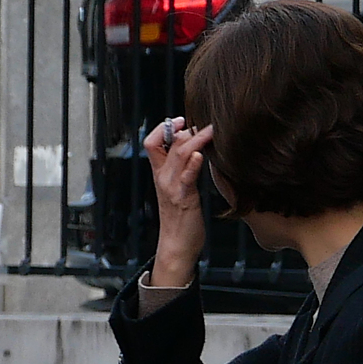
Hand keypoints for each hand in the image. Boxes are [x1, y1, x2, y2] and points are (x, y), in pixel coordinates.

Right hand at [143, 116, 214, 289]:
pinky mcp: (184, 198)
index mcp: (160, 174)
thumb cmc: (181, 217)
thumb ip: (183, 168)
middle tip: (206, 120)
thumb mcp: (179, 188)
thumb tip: (195, 148)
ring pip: (179, 155)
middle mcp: (163, 177)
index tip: (181, 121)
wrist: (176, 243)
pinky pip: (186, 177)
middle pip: (168, 143)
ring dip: (196, 139)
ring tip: (211, 130)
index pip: (152, 142)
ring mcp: (172, 187)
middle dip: (187, 128)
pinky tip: (201, 155)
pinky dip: (193, 165)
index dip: (164, 128)